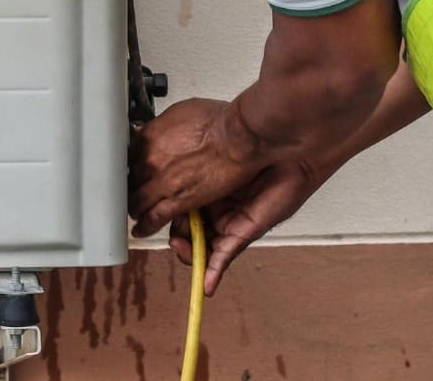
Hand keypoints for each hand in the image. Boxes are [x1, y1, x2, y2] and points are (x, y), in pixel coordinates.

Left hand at [128, 98, 264, 238]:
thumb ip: (164, 127)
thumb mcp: (181, 112)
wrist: (238, 137)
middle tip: (132, 189)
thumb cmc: (218, 121)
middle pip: (129, 178)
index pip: (127, 155)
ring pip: (137, 200)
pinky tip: (141, 229)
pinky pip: (153, 218)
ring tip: (135, 209)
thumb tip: (161, 131)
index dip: (131, 164)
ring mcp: (162, 182)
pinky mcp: (178, 201)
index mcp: (149, 137)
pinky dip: (145, 226)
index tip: (132, 167)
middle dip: (131, 185)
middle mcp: (150, 160)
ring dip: (135, 205)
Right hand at [168, 158, 329, 295]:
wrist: (278, 150)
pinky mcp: (243, 234)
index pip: (179, 214)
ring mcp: (229, 223)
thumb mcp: (206, 166)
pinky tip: (206, 285)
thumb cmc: (246, 147)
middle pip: (189, 234)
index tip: (155, 223)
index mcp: (204, 192)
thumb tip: (160, 193)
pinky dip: (214, 273)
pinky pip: (225, 257)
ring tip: (184, 251)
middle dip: (179, 242)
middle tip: (175, 241)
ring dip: (192, 257)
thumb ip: (185, 183)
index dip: (167, 222)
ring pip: (204, 249)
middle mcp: (215, 209)